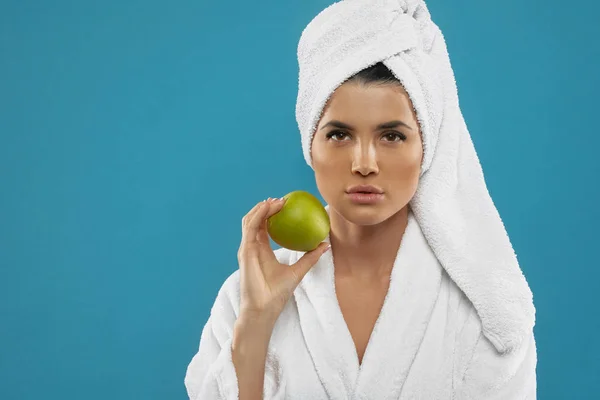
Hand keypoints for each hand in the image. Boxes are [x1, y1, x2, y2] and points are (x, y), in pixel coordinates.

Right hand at [237, 197, 329, 322]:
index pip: (264, 227)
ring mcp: (247, 248)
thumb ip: (310, 257)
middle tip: (282, 200)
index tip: (285, 204)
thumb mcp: (298, 271)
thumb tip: (326, 244)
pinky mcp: (244, 251)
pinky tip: (268, 209)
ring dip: (262, 208)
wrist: (264, 308)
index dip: (272, 214)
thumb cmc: (278, 294)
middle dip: (266, 207)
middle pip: (255, 220)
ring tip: (276, 201)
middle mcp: (252, 247)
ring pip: (250, 220)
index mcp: (262, 250)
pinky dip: (258, 216)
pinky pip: (250, 228)